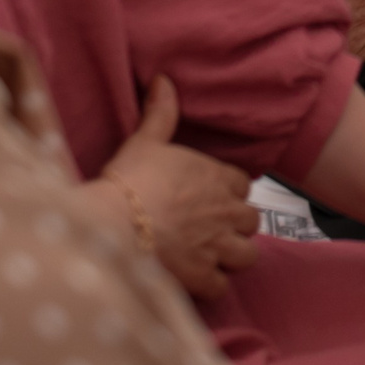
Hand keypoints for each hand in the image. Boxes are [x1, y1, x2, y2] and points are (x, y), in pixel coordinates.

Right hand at [96, 75, 259, 300]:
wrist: (113, 225)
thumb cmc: (129, 181)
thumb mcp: (145, 141)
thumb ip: (161, 113)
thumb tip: (164, 79)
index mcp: (217, 177)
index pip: (243, 186)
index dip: (229, 193)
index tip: (212, 198)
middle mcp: (225, 212)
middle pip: (251, 221)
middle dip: (235, 226)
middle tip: (211, 229)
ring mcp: (217, 245)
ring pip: (247, 255)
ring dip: (231, 256)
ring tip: (209, 255)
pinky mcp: (202, 275)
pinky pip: (222, 285)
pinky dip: (211, 284)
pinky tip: (193, 278)